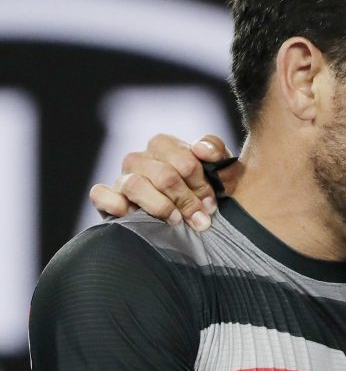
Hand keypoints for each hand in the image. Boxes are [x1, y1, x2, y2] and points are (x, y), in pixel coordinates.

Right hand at [90, 134, 241, 230]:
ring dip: (161, 207)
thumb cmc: (205, 195)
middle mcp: (140, 159)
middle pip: (164, 176)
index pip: (184, 159)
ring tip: (175, 221)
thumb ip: (215, 152)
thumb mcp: (221, 172)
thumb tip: (200, 149)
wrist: (188, 223)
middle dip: (186, 200)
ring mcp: (122, 178)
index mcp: (165, 147)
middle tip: (201, 219)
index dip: (200, 184)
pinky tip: (134, 216)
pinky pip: (100, 195)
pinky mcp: (106, 198)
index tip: (211, 204)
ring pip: (135, 185)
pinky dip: (115, 205)